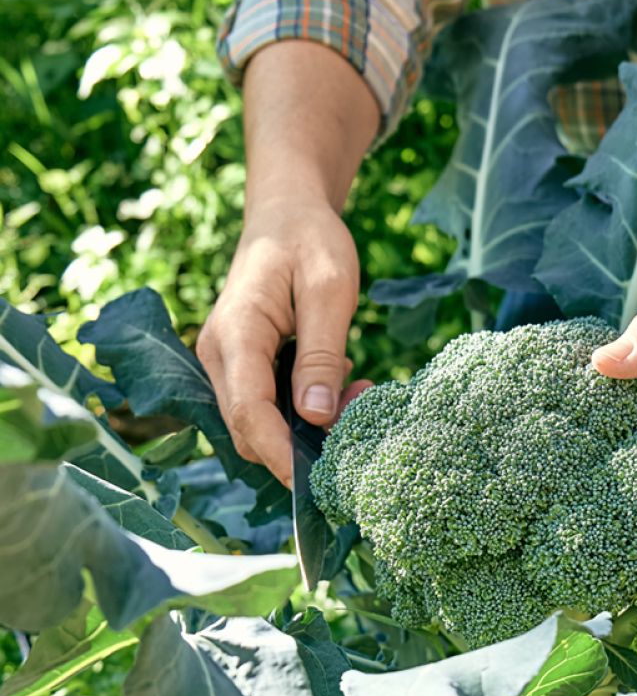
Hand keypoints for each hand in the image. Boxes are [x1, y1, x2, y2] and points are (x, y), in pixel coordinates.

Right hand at [197, 194, 370, 485]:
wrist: (287, 214)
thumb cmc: (309, 241)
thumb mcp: (330, 290)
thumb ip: (322, 354)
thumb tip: (316, 417)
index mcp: (236, 333)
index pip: (248, 412)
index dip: (280, 453)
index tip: (316, 481)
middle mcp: (218, 354)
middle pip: (248, 430)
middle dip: (301, 444)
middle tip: (360, 416)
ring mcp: (226, 363)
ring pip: (259, 424)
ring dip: (307, 428)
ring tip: (358, 395)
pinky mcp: (243, 367)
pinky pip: (268, 407)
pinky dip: (304, 412)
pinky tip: (341, 386)